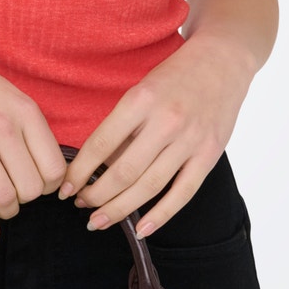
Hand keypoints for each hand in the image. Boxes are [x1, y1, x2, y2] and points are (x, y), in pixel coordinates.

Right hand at [0, 19, 68, 242]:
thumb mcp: (7, 94)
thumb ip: (26, 125)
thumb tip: (41, 163)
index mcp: (26, 112)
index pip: (55, 168)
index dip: (50, 186)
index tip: (37, 186)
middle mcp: (6, 128)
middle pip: (33, 188)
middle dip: (27, 200)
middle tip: (16, 194)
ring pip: (6, 197)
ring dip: (7, 211)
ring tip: (2, 208)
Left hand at [58, 36, 255, 235]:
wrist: (223, 59)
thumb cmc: (175, 75)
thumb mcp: (141, 89)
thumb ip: (123, 126)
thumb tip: (97, 168)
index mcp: (141, 100)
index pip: (101, 144)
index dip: (79, 171)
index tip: (64, 188)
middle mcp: (165, 121)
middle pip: (123, 172)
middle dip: (95, 195)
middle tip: (79, 205)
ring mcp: (190, 140)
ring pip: (149, 187)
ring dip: (119, 209)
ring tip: (98, 220)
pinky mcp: (209, 154)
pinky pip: (182, 193)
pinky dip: (160, 215)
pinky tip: (140, 229)